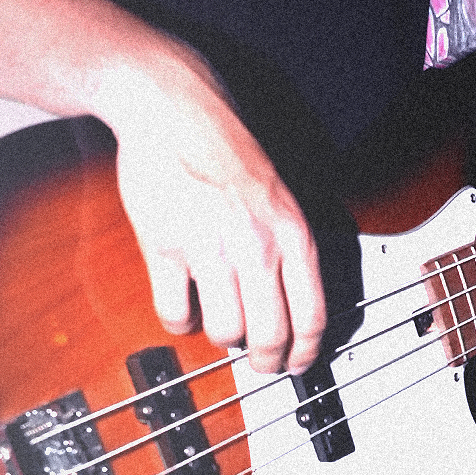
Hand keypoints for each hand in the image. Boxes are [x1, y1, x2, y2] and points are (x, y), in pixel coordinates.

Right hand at [100, 40, 326, 373]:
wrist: (174, 109)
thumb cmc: (227, 149)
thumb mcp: (282, 196)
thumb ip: (292, 247)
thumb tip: (298, 304)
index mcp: (291, 234)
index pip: (311, 316)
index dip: (305, 352)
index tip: (297, 364)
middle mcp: (255, 246)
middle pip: (270, 335)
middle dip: (266, 361)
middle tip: (259, 363)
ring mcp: (208, 249)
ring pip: (224, 332)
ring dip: (223, 338)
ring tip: (221, 325)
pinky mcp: (164, 248)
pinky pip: (175, 313)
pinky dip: (179, 321)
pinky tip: (183, 309)